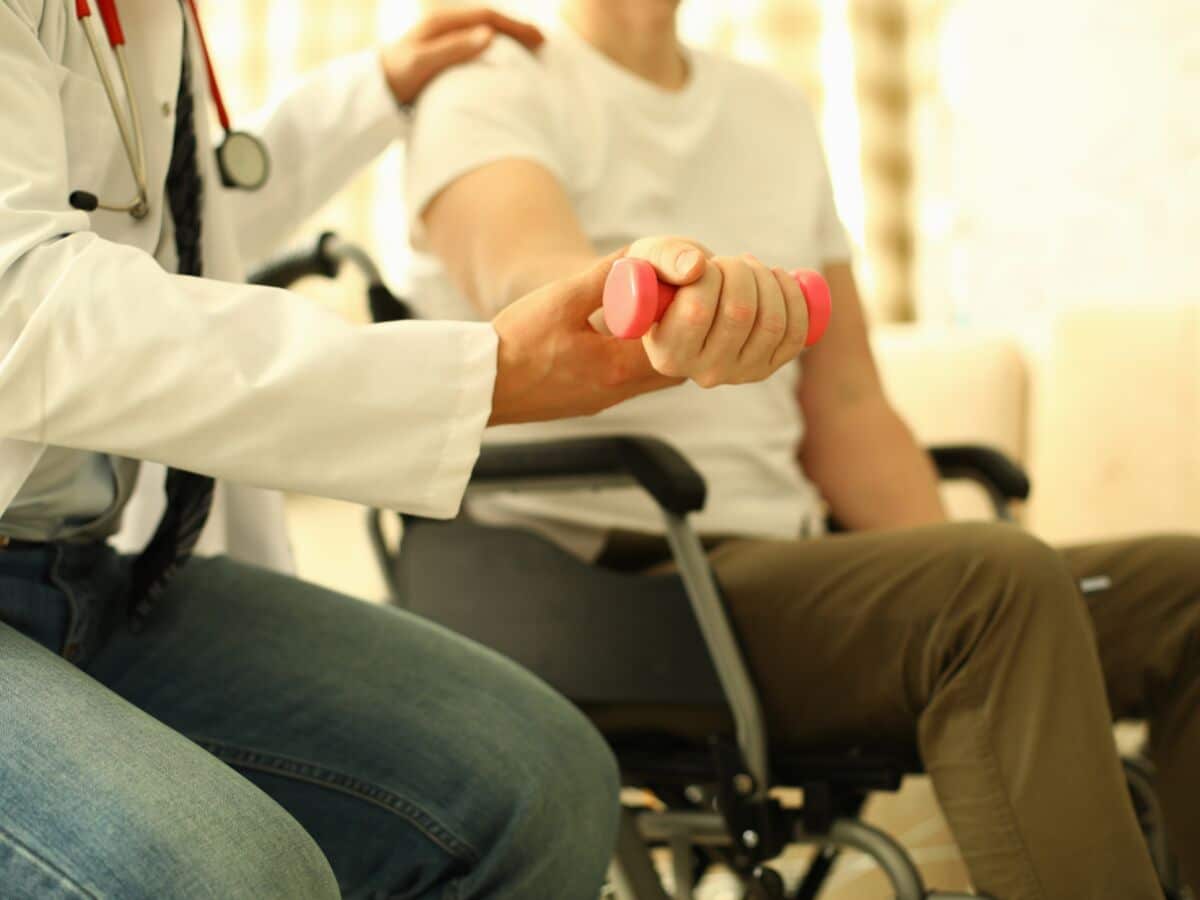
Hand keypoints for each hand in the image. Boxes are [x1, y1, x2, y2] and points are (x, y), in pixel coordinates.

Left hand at [380, 8, 543, 105]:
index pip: (487, 16)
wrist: (375, 89)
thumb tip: (489, 35)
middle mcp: (445, 22)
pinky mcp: (446, 48)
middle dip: (518, 28)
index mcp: (441, 21)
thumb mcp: (423, 64)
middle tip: (544, 43)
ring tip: (533, 48)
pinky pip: (478, 40)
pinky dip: (498, 45)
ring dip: (510, 36)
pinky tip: (510, 57)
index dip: (515, 26)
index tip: (538, 40)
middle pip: (490, 19)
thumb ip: (454, 49)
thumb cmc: (397, 78)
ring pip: (486, 28)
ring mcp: (445, 34)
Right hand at [490, 252, 678, 425]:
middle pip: (673, 369)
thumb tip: (639, 255)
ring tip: (642, 319)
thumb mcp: (562, 299)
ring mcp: (604, 401)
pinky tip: (615, 340)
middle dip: (678, 337)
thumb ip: (606, 277)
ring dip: (655, 350)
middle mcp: (618, 391)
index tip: (673, 291)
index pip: (675, 344)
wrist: (480, 385)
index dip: (681, 315)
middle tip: (666, 306)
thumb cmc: (516, 343)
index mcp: (616, 367)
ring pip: (652, 379)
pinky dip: (635, 362)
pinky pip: (629, 384)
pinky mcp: (589, 403)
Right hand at [639, 252, 809, 387]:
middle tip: (729, 262)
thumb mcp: (649, 261)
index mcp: (668, 355)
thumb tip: (695, 266)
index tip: (703, 264)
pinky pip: (795, 334)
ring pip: (771, 323)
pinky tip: (778, 278)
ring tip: (750, 266)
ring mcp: (741, 373)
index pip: (697, 312)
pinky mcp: (769, 367)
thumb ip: (663, 258)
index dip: (709, 275)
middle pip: (739, 315)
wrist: (688, 303)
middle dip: (740, 272)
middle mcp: (705, 373)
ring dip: (767, 280)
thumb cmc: (665, 279)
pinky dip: (794, 298)